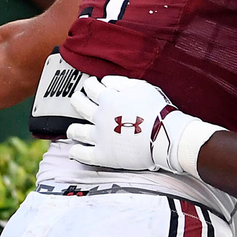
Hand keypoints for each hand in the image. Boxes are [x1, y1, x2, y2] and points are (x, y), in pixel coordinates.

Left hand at [67, 76, 223, 175]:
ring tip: (72, 129)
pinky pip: (83, 154)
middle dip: (77, 101)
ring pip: (77, 131)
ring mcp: (99, 136)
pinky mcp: (103, 155)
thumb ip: (120, 82)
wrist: (164, 135)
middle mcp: (100, 117)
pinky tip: (74, 150)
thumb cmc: (157, 110)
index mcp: (108, 99)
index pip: (91, 88)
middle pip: (80, 106)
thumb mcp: (142, 87)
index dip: (89, 85)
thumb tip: (105, 81)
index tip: (91, 85)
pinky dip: (76, 152)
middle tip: (77, 100)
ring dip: (72, 128)